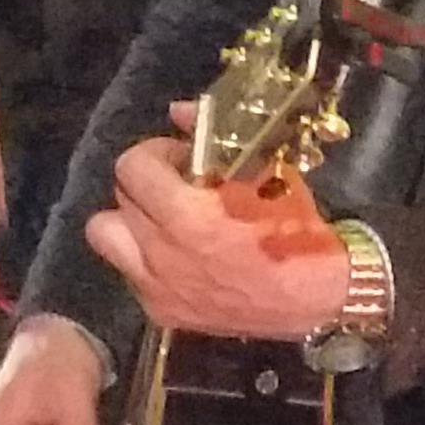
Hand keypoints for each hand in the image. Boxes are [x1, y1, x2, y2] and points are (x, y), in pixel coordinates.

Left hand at [81, 135, 351, 340]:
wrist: (317, 297)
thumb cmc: (296, 231)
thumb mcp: (263, 173)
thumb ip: (213, 139)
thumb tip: (179, 111)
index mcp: (186, 215)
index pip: (133, 166)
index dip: (155, 153)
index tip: (181, 157)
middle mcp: (160, 253)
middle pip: (118, 198)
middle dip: (145, 184)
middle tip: (175, 186)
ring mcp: (156, 287)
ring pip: (107, 238)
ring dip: (129, 223)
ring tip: (162, 222)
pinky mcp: (162, 312)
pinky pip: (131, 273)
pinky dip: (146, 260)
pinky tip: (178, 257)